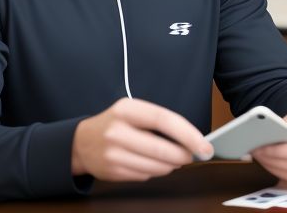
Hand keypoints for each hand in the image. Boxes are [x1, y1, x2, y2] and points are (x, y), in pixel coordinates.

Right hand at [71, 98, 213, 181]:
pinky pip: (146, 176)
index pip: (164, 120)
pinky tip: (152, 163)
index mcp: (127, 110)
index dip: (188, 134)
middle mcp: (117, 131)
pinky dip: (155, 171)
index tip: (204, 145)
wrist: (82, 142)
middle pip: (162, 149)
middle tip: (192, 155)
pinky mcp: (113, 172)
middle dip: (183, 155)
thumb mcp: (133, 111)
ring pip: (156, 166)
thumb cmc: (115, 123)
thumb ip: (159, 121)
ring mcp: (113, 153)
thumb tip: (191, 139)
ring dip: (171, 165)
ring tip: (171, 159)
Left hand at [251, 107, 286, 188]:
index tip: (264, 136)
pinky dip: (282, 174)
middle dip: (274, 153)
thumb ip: (277, 124)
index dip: (281, 132)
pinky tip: (271, 166)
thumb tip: (260, 135)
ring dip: (275, 165)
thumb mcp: (285, 118)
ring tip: (262, 159)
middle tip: (258, 151)